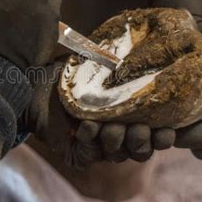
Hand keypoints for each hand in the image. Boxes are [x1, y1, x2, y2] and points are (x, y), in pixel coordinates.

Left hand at [24, 62, 175, 167]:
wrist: (35, 82)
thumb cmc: (72, 72)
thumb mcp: (102, 65)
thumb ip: (124, 62)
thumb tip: (151, 46)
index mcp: (129, 118)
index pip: (156, 136)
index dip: (163, 137)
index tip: (166, 129)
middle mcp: (116, 135)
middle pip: (140, 150)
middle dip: (142, 140)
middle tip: (138, 127)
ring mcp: (97, 147)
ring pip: (118, 154)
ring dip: (116, 140)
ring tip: (111, 126)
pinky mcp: (77, 154)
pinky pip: (90, 155)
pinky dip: (90, 141)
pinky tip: (88, 126)